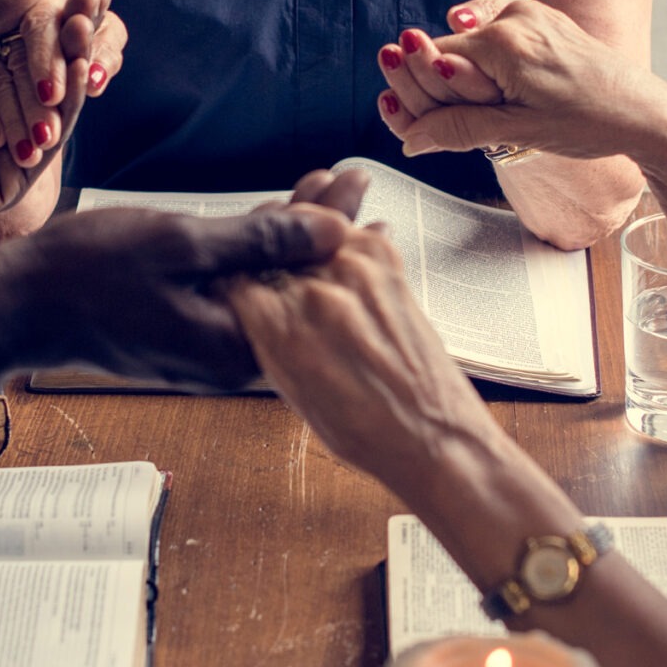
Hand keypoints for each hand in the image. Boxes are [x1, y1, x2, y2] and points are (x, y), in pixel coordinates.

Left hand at [0, 0, 127, 166]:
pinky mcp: (19, 175)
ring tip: (85, 32)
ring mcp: (15, 138)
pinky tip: (78, 74)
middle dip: (71, 34)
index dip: (55, 13)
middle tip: (94, 2)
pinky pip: (53, 137)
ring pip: (55, 98)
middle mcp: (3, 101)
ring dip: (73, 63)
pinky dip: (68, 104)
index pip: (27, 36)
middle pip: (48, 64)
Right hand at [0, 179, 363, 388]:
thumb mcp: (182, 243)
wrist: (15, 309)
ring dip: (289, 236)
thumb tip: (335, 228)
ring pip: (267, 285)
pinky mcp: (187, 334)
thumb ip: (262, 239)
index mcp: (239, 347)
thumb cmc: (86, 276)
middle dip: (324, 228)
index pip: (313, 285)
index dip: (344, 230)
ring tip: (323, 188)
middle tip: (354, 177)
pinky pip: (237, 291)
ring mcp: (208, 348)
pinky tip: (270, 219)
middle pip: (296, 285)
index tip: (366, 185)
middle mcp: (231, 358)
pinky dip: (254, 254)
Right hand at [222, 172, 501, 491]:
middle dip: (269, 249)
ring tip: (310, 260)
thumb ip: (266, 335)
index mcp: (278, 327)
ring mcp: (354, 272)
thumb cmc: (367, 431)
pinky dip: (348, 242)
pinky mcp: (388, 266)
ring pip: (313, 230)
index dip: (233, 273)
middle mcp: (314, 292)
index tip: (238, 275)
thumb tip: (253, 302)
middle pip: (272, 245)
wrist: (433, 436)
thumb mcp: (290, 388)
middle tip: (273, 261)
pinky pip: (357, 234)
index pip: (233, 274)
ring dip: (307, 235)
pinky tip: (345, 260)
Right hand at [374, 0, 666, 163]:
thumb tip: (411, 139)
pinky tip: (499, 83)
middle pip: (450, 48)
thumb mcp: (518, 131)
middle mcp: (515, 17)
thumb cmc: (589, 122)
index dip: (423, 94)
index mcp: (502, 41)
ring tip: (493, 108)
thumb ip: (459, 128)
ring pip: (473, 42)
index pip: (433, 60)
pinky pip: (497, 31)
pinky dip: (489, 57)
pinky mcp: (545, 20)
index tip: (417, 121)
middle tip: (456, 120)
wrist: (643, 112)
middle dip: (443, 86)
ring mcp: (532, 14)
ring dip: (469, 75)